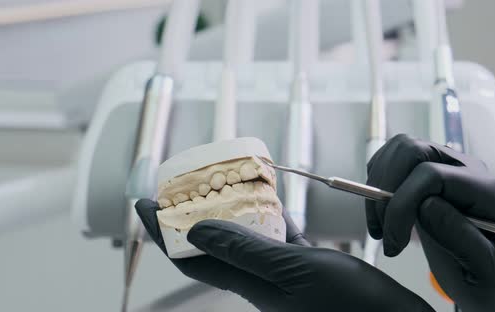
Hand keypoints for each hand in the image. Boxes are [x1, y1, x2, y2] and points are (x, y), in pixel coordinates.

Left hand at [136, 199, 433, 311]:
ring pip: (247, 240)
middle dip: (192, 217)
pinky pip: (281, 240)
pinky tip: (276, 203)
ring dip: (232, 214)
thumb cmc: (351, 307)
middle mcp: (262, 282)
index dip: (162, 231)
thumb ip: (247, 252)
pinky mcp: (309, 271)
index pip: (191, 258)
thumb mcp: (295, 272)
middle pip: (213, 247)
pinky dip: (272, 219)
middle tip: (183, 187)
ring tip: (224, 186)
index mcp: (251, 285)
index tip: (143, 201)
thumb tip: (194, 230)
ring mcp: (285, 277)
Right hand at [366, 134, 494, 311]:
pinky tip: (382, 214)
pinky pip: (393, 158)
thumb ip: (462, 238)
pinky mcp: (424, 172)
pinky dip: (377, 181)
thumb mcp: (486, 270)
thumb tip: (427, 205)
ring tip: (380, 226)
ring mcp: (444, 166)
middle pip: (412, 149)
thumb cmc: (489, 276)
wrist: (486, 277)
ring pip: (399, 149)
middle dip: (386, 188)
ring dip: (378, 184)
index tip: (394, 241)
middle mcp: (464, 169)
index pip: (432, 175)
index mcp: (484, 190)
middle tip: (383, 230)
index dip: (403, 203)